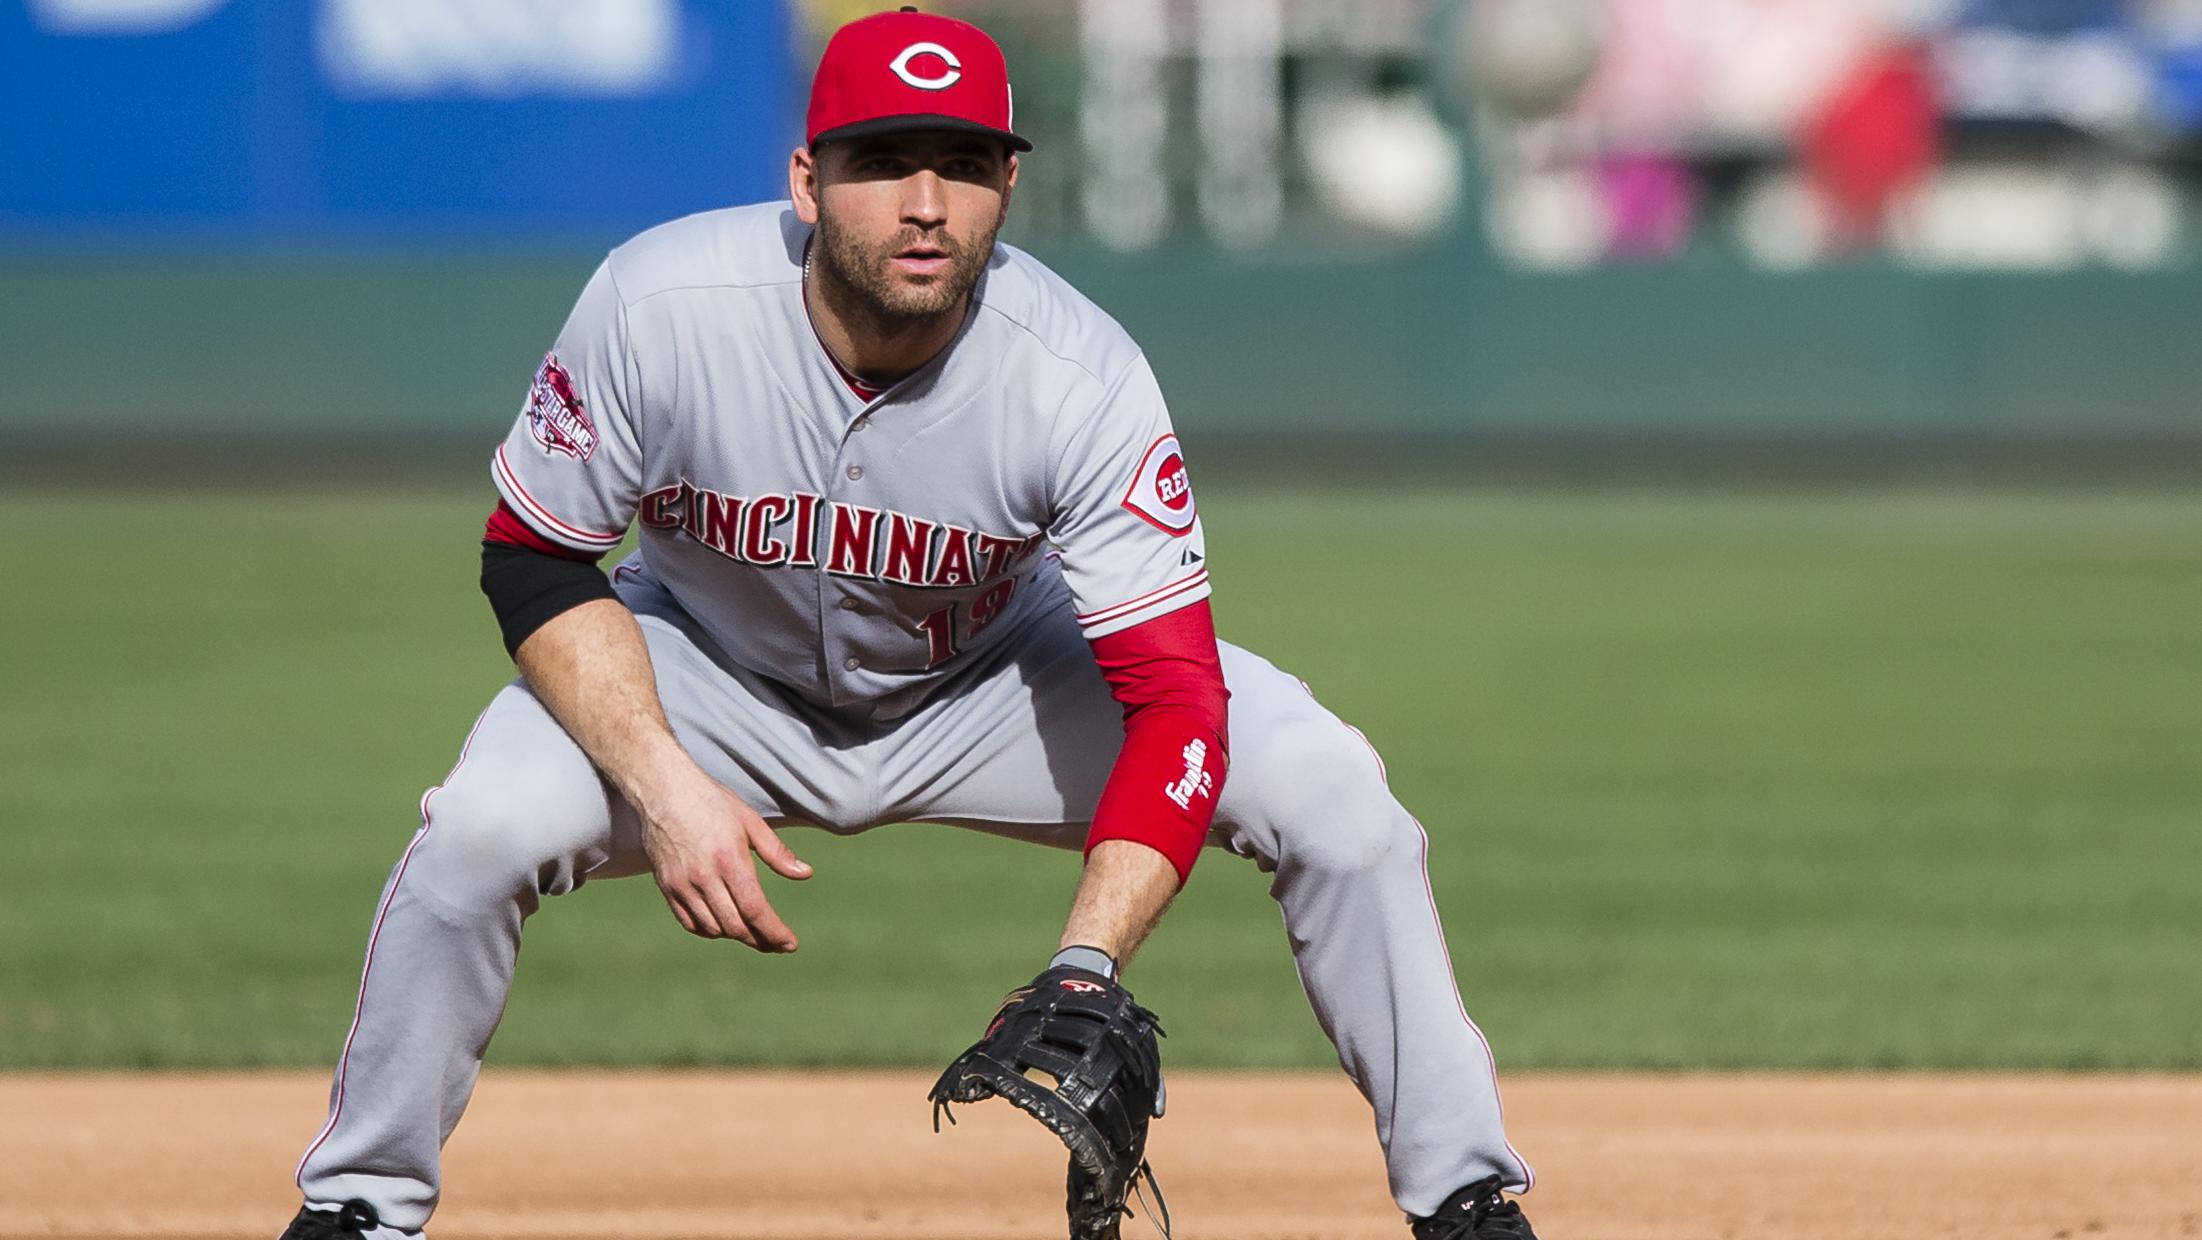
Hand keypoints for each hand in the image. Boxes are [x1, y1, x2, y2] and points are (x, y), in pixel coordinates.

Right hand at [637, 769, 811, 950]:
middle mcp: (704, 877)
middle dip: (760, 940)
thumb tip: (805, 874)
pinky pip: (689, 922)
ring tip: (754, 932)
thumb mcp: (750, 821)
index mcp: (729, 860)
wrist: (662, 790)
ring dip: (736, 935)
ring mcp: (682, 884)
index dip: (774, 933)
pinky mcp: (667, 887)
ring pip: (713, 928)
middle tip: (776, 943)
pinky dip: (709, 930)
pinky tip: (723, 925)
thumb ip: (777, 852)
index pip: (755, 910)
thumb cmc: (711, 802)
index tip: (789, 944)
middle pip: (735, 926)